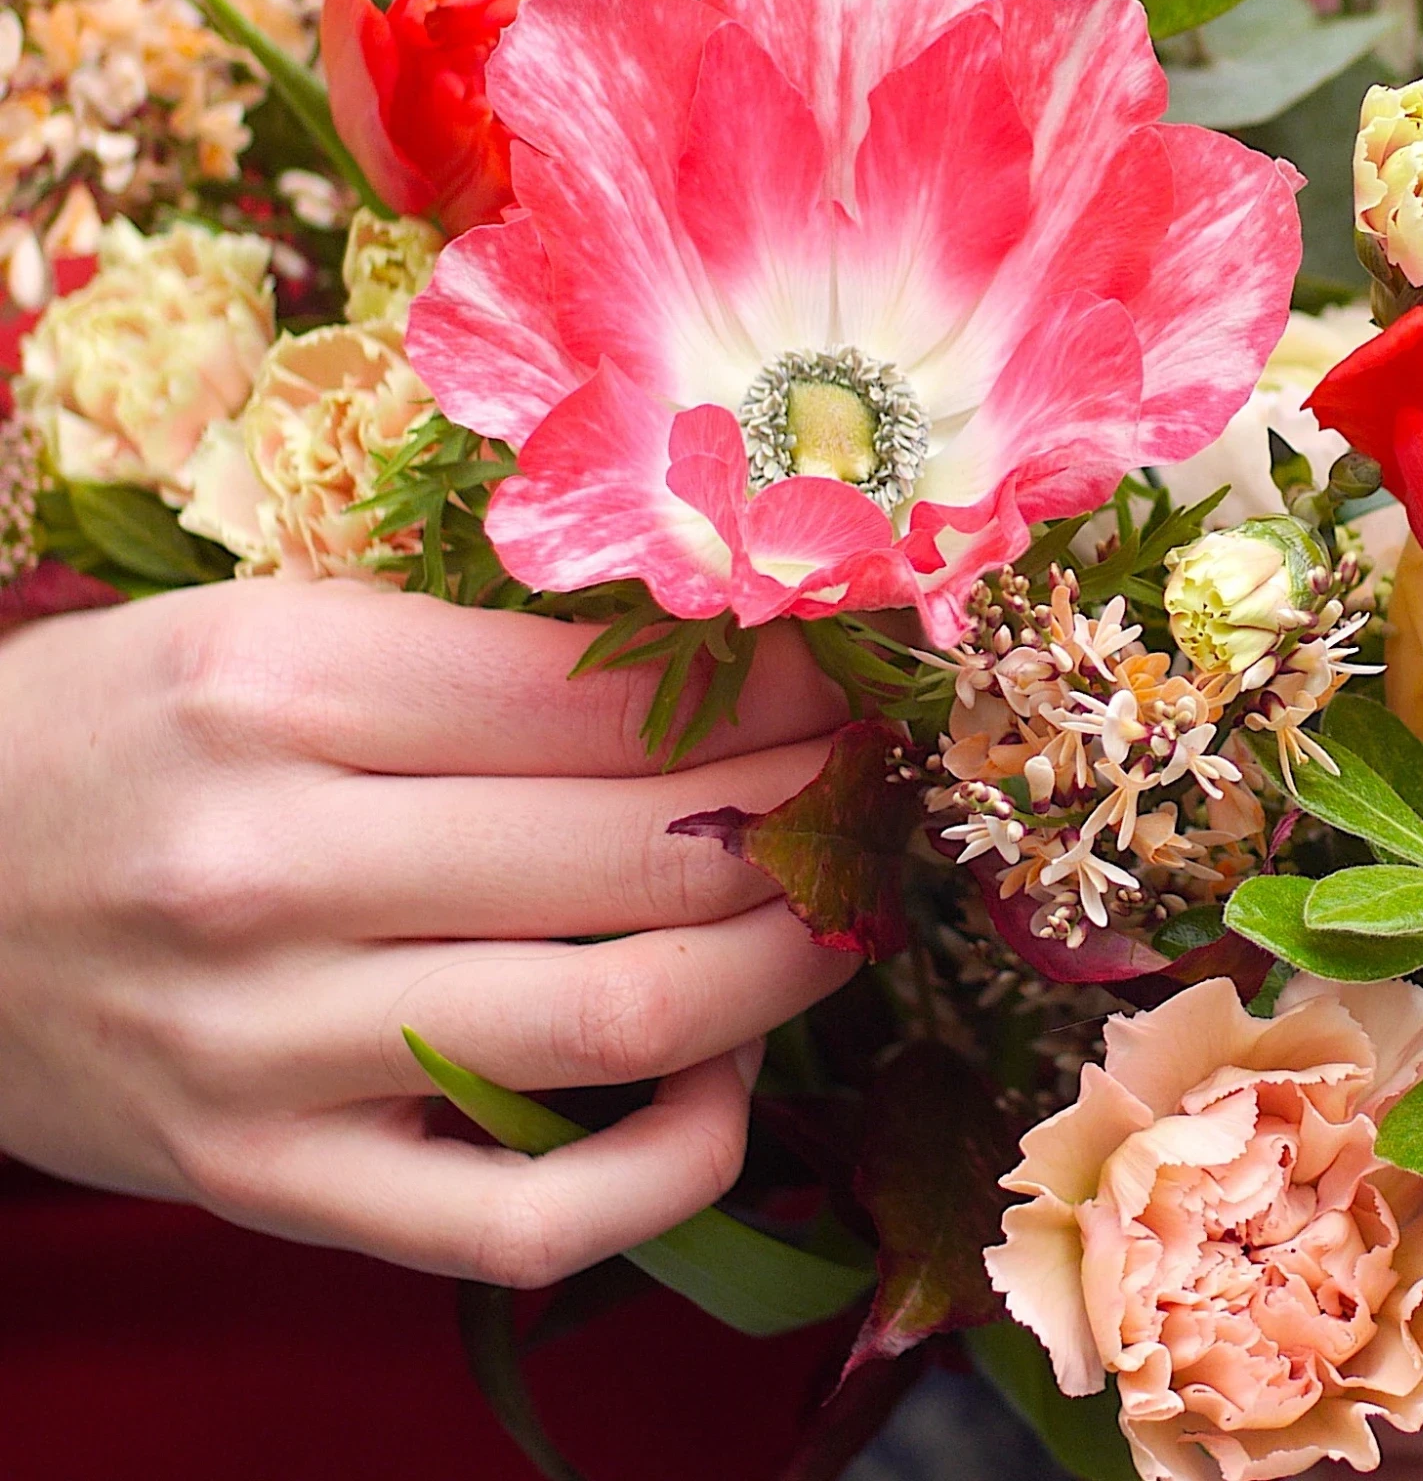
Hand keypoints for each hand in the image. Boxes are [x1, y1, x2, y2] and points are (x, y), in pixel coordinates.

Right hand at [0, 574, 855, 1288]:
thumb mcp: (279, 630)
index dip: (779, 692)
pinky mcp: (267, 1185)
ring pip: (626, 1018)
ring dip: (787, 965)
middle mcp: (280, 867)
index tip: (854, 681)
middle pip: (649, 850)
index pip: (615, 701)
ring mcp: (272, 1045)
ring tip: (844, 912)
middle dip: (813, 817)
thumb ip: (487, 656)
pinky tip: (724, 1084)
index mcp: (289, 690)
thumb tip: (738, 661)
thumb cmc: (118, 736)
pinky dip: (676, 1160)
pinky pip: (530, 1218)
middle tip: (877, 793)